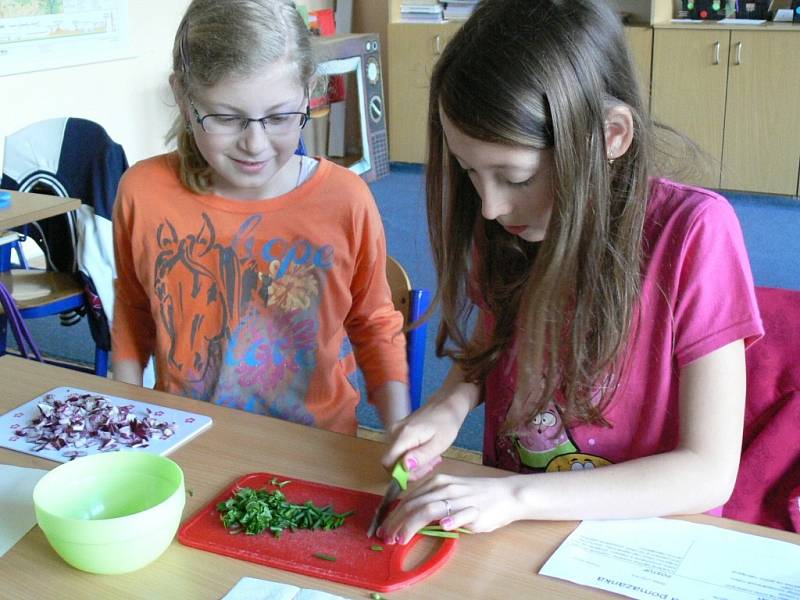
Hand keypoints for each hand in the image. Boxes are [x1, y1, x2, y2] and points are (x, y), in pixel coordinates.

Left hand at [377, 473, 521, 544]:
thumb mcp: (449, 494)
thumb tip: (409, 517)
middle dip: (396, 522)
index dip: (393, 515)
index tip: (385, 529)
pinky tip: (442, 527)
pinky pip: (460, 514)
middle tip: (386, 537)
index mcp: (437, 482)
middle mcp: (444, 487)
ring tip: (401, 538)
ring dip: (412, 525)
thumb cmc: (476, 496)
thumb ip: (431, 502)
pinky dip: (450, 520)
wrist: (506, 494)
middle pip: (414, 504)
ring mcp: (459, 498)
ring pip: (430, 509)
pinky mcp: (474, 510)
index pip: (409, 498)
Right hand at [382, 381, 475, 479]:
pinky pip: (400, 451)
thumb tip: (404, 467)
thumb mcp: (438, 444)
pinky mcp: (398, 431)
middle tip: (430, 465)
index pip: (387, 462)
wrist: (446, 405)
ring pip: (396, 458)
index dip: (400, 474)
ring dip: (413, 464)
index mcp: (403, 435)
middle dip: (410, 470)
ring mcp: (394, 431)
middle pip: (392, 462)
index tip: (418, 472)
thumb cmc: (446, 423)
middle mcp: (394, 432)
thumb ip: (420, 456)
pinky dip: (412, 456)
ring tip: (431, 458)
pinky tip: (426, 452)